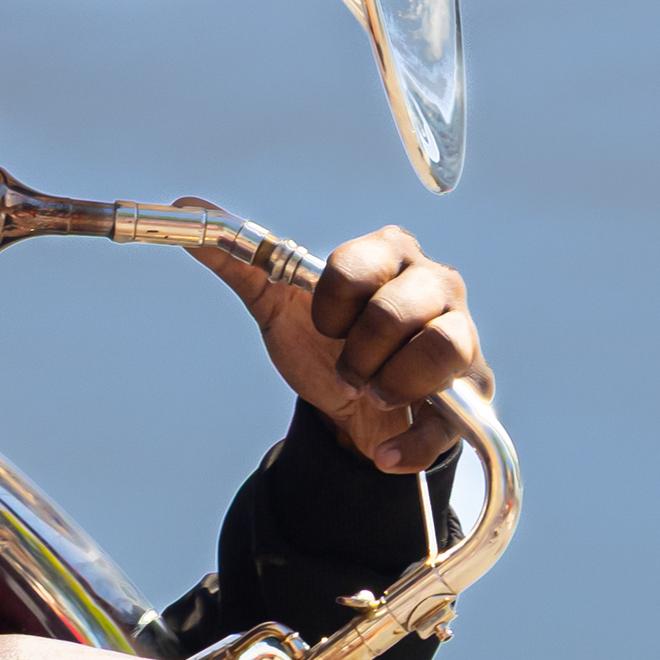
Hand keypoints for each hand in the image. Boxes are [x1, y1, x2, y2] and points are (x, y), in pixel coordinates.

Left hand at [190, 215, 488, 473]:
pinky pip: (453, 418)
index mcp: (390, 252)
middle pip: (399, 309)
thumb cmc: (324, 341)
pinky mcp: (473, 392)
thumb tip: (185, 208)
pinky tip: (384, 450)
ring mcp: (462, 335)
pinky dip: (410, 443)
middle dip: (358, 352)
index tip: (322, 325)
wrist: (352, 406)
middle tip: (347, 368)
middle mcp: (436, 284)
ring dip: (392, 384)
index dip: (328, 305)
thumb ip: (239, 259)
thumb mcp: (279, 302)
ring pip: (442, 349)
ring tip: (373, 394)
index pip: (358, 264)